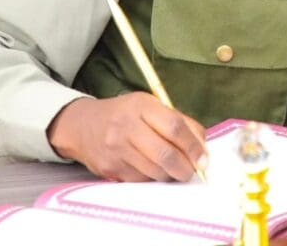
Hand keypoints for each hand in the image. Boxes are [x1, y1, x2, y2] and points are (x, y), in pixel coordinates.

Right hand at [46, 93, 207, 181]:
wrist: (82, 125)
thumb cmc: (124, 114)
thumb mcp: (149, 106)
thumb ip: (178, 121)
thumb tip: (202, 145)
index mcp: (141, 106)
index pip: (174, 127)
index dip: (193, 146)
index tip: (204, 159)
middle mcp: (127, 127)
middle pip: (165, 154)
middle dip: (185, 168)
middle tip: (192, 171)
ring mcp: (116, 150)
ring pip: (155, 172)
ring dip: (170, 175)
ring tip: (173, 169)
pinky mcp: (110, 169)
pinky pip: (141, 180)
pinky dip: (153, 178)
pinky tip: (152, 170)